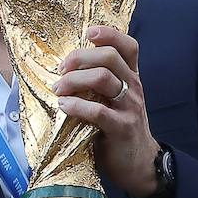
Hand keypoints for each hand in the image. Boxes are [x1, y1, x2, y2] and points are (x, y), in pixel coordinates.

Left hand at [53, 26, 159, 197]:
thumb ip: (97, 82)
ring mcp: (130, 107)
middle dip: (80, 57)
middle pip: (109, 56)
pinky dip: (77, 106)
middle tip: (61, 70)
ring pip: (103, 78)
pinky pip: (99, 111)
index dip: (110, 34)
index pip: (128, 46)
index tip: (89, 33)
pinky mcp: (122, 128)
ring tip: (58, 89)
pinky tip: (64, 106)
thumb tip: (62, 67)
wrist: (138, 164)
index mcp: (130, 77)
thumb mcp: (112, 99)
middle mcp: (133, 87)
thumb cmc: (117, 127)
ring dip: (74, 80)